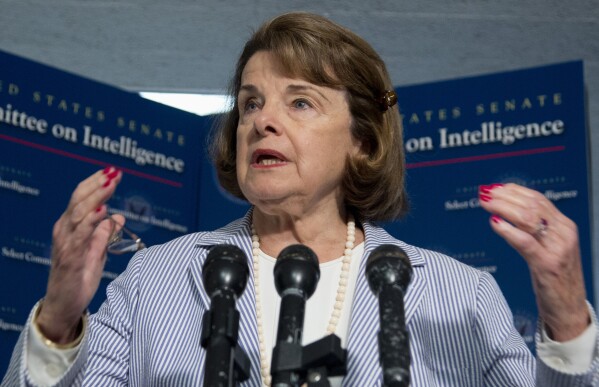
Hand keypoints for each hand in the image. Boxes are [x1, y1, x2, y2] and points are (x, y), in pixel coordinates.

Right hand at [36, 167, 123, 343]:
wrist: (64, 306)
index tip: (113, 172)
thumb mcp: (97, 252)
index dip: (96, 183)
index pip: (81, 198)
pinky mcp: (69, 259)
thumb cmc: (78, 278)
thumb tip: (119, 216)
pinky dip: (91, 222)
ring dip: (95, 198)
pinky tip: (102, 211)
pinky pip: (80, 236)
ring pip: (79, 214)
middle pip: (79, 201)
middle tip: (114, 173)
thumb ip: (106, 234)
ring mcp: (65, 244)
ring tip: (110, 185)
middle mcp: (65, 231)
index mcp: (71, 227)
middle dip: (97, 185)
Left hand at [479, 183, 589, 341]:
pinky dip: (508, 230)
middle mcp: (563, 233)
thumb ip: (533, 229)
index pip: (538, 199)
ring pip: (528, 218)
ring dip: (503, 207)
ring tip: (485, 204)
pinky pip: (525, 242)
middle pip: (531, 205)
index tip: (494, 187)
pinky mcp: (547, 265)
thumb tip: (507, 209)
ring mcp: (557, 249)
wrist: (568, 309)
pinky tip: (494, 223)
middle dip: (505, 196)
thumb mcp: (547, 247)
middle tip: (484, 193)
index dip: (514, 190)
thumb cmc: (554, 279)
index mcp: (564, 226)